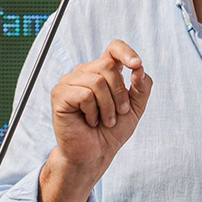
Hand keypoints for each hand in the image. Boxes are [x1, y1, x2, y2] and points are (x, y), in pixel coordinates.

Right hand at [48, 40, 152, 186]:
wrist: (96, 153)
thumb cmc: (112, 130)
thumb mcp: (135, 108)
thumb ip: (142, 87)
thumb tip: (139, 68)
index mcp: (102, 71)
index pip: (113, 48)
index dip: (126, 52)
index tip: (137, 65)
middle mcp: (84, 72)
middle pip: (108, 66)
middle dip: (119, 94)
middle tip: (118, 114)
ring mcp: (70, 82)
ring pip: (97, 81)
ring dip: (107, 107)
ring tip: (105, 121)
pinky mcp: (60, 94)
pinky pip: (85, 95)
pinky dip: (93, 112)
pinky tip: (90, 121)